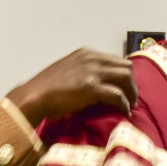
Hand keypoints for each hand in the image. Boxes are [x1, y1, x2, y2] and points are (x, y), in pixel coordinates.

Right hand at [5, 48, 137, 126]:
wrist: (35, 95)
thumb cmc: (47, 88)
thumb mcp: (68, 71)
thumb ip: (83, 72)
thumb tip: (97, 86)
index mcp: (86, 53)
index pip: (115, 60)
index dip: (123, 75)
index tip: (125, 88)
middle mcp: (92, 58)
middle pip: (126, 66)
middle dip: (131, 83)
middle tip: (130, 98)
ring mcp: (92, 72)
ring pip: (126, 77)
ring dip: (131, 93)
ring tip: (130, 105)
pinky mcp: (92, 87)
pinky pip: (117, 94)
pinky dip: (124, 104)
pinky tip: (124, 112)